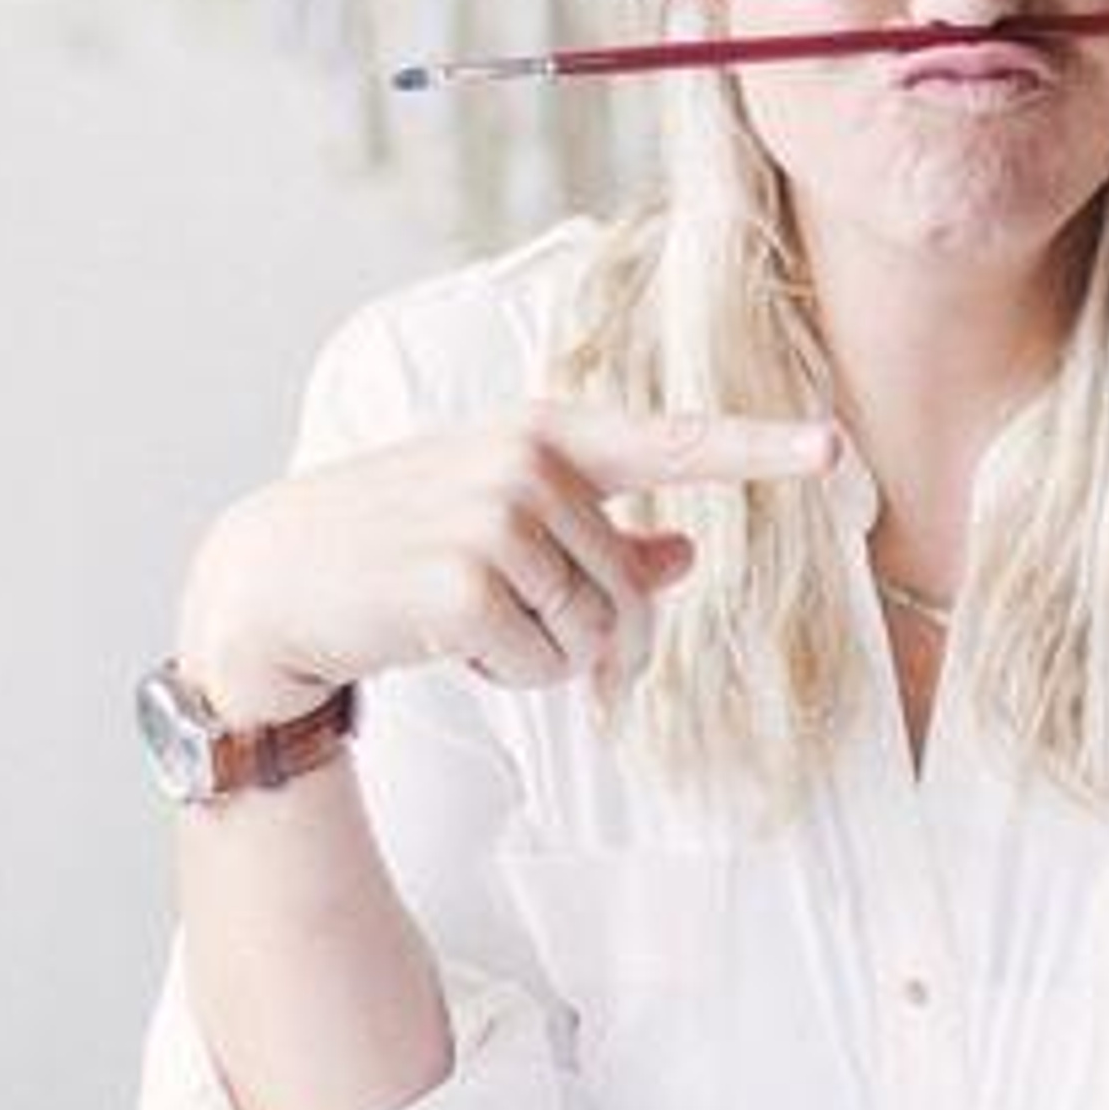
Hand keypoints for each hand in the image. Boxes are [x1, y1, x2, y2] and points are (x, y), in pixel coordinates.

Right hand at [179, 402, 840, 725]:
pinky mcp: (463, 582)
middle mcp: (529, 462)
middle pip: (632, 590)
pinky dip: (507, 675)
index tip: (832, 448)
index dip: (757, 447)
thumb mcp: (500, 521)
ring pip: (592, 631)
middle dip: (590, 634)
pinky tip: (447, 642)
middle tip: (517, 629)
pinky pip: (545, 665)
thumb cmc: (398, 545)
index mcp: (547, 434)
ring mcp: (495, 516)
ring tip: (467, 622)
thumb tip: (683, 555)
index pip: (671, 441)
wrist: (276, 578)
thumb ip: (599, 537)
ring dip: (539, 655)